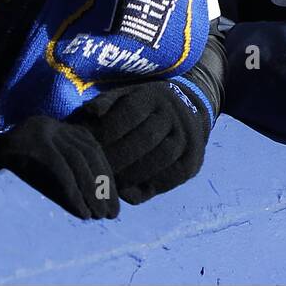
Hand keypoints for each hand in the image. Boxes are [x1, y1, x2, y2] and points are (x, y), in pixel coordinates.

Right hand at [0, 112, 118, 219]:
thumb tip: (98, 191)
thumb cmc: (1, 170)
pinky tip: (80, 211)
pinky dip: (73, 192)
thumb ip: (63, 166)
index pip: (91, 148)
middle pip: (88, 154)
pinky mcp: (29, 143)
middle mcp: (50, 124)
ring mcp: (39, 130)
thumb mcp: (37, 164)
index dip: (106, 175)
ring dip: (92, 192)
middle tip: (111, 214)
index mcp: (55, 126)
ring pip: (77, 161)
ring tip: (97, 216)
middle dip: (103, 185)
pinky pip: (60, 169)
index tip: (113, 201)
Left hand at [73, 81, 211, 204]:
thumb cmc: (145, 107)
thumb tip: (92, 113)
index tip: (91, 146)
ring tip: (113, 182)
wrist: (188, 109)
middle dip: (119, 156)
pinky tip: (132, 190)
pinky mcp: (194, 159)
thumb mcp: (126, 96)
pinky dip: (151, 185)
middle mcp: (175, 113)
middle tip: (99, 169)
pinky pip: (174, 175)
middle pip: (147, 136)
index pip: (131, 112)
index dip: (109, 131)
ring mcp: (189, 136)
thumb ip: (106, 102)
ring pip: (162, 157)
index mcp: (154, 95)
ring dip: (134, 174)